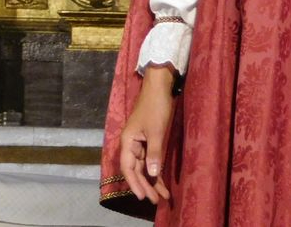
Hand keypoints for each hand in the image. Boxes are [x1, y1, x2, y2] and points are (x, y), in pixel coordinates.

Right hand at [118, 65, 175, 203]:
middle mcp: (132, 144)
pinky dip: (156, 171)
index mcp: (128, 141)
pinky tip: (162, 181)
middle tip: (155, 201)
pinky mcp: (150, 141)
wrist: (159, 88)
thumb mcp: (156, 131)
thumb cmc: (155, 108)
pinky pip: (151, 160)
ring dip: (152, 181)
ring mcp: (140, 143)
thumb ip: (154, 154)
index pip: (128, 167)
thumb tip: (152, 175)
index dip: (134, 183)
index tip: (142, 197)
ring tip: (161, 196)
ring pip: (144, 167)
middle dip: (145, 185)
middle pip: (136, 170)